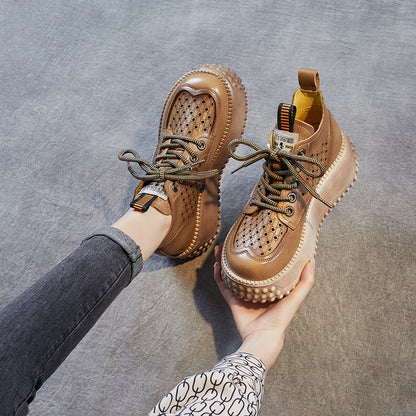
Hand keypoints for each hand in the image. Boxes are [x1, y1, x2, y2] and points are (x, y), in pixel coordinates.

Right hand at [214, 244, 314, 371]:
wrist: (263, 336)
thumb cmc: (281, 319)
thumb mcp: (296, 298)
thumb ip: (306, 282)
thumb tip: (311, 261)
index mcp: (270, 287)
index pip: (264, 266)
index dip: (259, 253)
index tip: (257, 239)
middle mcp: (256, 289)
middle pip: (245, 267)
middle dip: (239, 255)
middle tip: (235, 241)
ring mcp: (243, 294)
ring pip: (232, 273)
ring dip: (226, 262)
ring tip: (222, 250)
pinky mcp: (233, 300)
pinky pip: (223, 285)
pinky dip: (219, 275)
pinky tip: (217, 265)